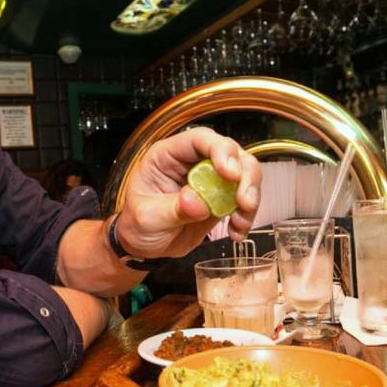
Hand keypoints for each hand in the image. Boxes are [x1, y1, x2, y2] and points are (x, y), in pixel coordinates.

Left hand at [115, 127, 260, 257]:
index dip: (219, 150)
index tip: (230, 174)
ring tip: (240, 221)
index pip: (198, 139)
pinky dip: (246, 216)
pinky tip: (236, 232)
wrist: (144, 246)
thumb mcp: (147, 218)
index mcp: (167, 156)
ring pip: (244, 174)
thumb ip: (172, 209)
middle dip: (244, 175)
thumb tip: (197, 202)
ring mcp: (210, 179)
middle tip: (244, 202)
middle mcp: (192, 162)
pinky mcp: (221, 198)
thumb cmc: (137, 224)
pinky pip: (243, 200)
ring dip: (250, 197)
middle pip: (231, 152)